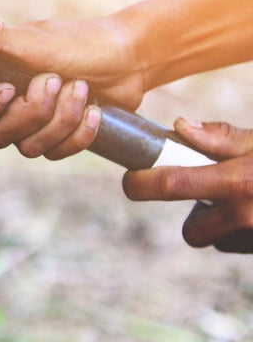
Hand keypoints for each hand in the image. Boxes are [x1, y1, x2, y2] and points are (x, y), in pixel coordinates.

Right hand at [0, 14, 145, 159]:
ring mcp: (26, 124)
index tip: (9, 90)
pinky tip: (94, 112)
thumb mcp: (32, 40)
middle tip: (57, 80)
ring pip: (27, 148)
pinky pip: (54, 154)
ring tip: (81, 89)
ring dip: (61, 119)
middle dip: (33, 112)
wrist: (129, 58)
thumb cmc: (79, 42)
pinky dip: (78, 134)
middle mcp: (0, 104)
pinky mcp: (52, 138)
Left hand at [122, 119, 252, 252]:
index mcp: (238, 182)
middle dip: (195, 216)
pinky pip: (239, 245)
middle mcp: (245, 215)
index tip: (131, 180)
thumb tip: (181, 126)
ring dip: (221, 225)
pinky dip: (242, 232)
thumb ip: (223, 138)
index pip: (172, 185)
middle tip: (209, 195)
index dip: (142, 184)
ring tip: (243, 201)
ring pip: (217, 240)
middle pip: (192, 231)